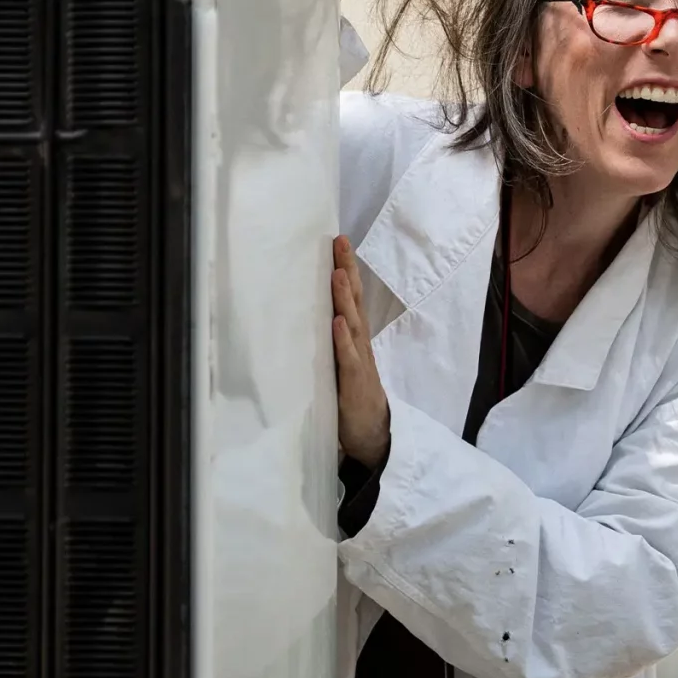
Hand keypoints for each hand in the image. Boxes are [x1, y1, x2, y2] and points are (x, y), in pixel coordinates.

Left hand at [331, 235, 390, 469]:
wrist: (372, 434)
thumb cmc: (351, 397)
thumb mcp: (338, 363)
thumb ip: (328, 342)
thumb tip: (306, 315)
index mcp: (354, 337)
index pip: (350, 297)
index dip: (345, 269)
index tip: (337, 242)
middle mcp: (359, 343)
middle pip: (354, 301)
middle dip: (347, 270)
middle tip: (339, 242)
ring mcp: (359, 360)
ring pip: (352, 323)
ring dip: (344, 298)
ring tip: (337, 273)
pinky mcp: (355, 381)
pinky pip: (349, 357)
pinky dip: (343, 339)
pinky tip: (337, 322)